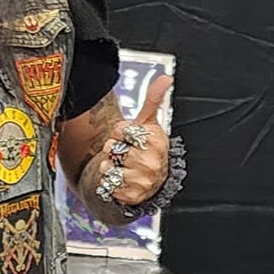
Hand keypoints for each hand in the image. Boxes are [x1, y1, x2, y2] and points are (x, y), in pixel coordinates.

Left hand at [94, 74, 171, 205]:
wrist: (155, 180)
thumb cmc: (149, 147)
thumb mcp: (150, 123)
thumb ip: (154, 99)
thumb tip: (166, 77)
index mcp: (154, 140)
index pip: (120, 129)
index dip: (120, 132)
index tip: (130, 137)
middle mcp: (151, 162)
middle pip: (111, 148)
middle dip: (114, 149)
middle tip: (127, 153)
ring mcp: (143, 181)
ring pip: (107, 167)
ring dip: (110, 166)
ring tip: (124, 167)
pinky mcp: (132, 196)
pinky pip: (107, 185)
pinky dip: (110, 183)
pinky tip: (122, 180)